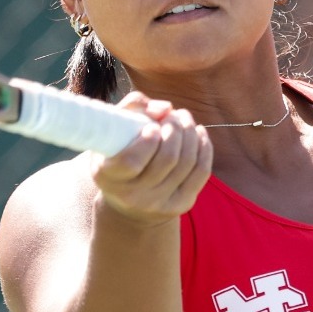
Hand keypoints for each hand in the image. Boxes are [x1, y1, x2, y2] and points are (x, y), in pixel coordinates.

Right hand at [91, 92, 213, 226]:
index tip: (153, 126)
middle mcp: (134, 196)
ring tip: (184, 119)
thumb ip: (133, 107)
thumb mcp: (114, 129)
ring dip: (190, 132)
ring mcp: (159, 204)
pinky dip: (203, 146)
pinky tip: (198, 132)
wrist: (128, 199)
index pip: (132, 161)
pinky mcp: (182, 204)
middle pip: (168, 158)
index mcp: (109, 177)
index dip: (148, 141)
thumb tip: (166, 108)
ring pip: (187, 162)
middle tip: (173, 116)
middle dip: (175, 129)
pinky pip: (201, 171)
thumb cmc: (119, 153)